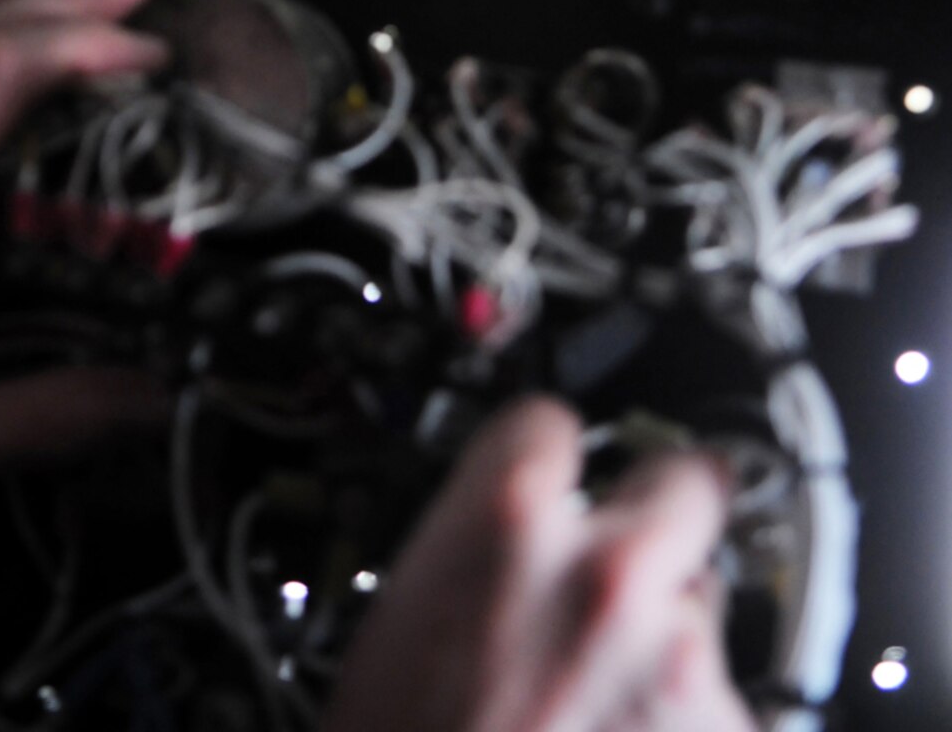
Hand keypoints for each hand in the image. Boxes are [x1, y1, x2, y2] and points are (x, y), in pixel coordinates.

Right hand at [323, 397, 752, 731]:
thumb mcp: (395, 625)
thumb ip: (470, 553)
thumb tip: (504, 538)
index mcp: (507, 521)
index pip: (551, 422)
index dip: (545, 462)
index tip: (551, 484)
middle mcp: (609, 569)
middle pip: (685, 479)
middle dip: (659, 516)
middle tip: (624, 559)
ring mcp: (681, 656)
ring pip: (707, 602)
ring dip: (669, 637)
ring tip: (602, 705)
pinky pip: (728, 701)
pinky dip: (688, 723)